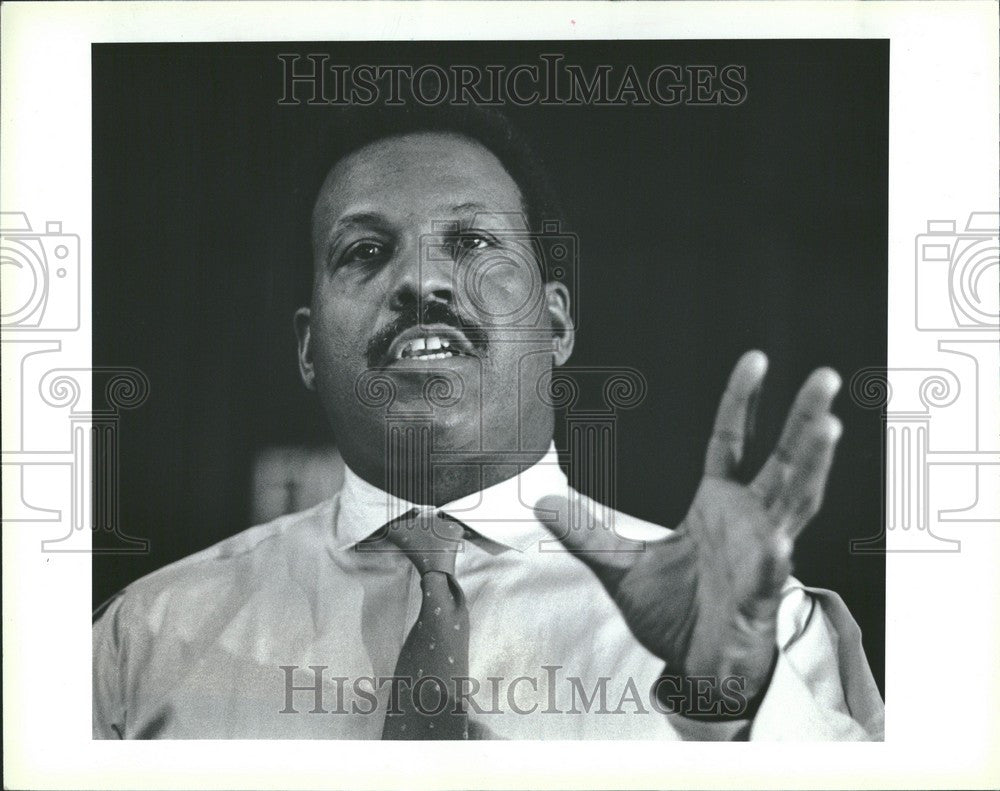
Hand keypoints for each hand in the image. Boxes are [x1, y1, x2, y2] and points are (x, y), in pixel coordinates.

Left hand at [535, 351, 842, 710]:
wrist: (694, 668)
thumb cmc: (675, 613)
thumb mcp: (621, 567)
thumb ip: (588, 533)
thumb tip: (543, 503)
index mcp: (719, 503)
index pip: (733, 440)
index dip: (743, 401)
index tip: (757, 360)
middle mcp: (749, 520)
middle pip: (783, 461)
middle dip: (805, 419)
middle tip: (826, 377)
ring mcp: (761, 557)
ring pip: (795, 504)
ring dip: (811, 467)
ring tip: (828, 427)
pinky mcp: (758, 600)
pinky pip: (769, 577)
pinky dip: (774, 560)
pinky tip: (779, 542)